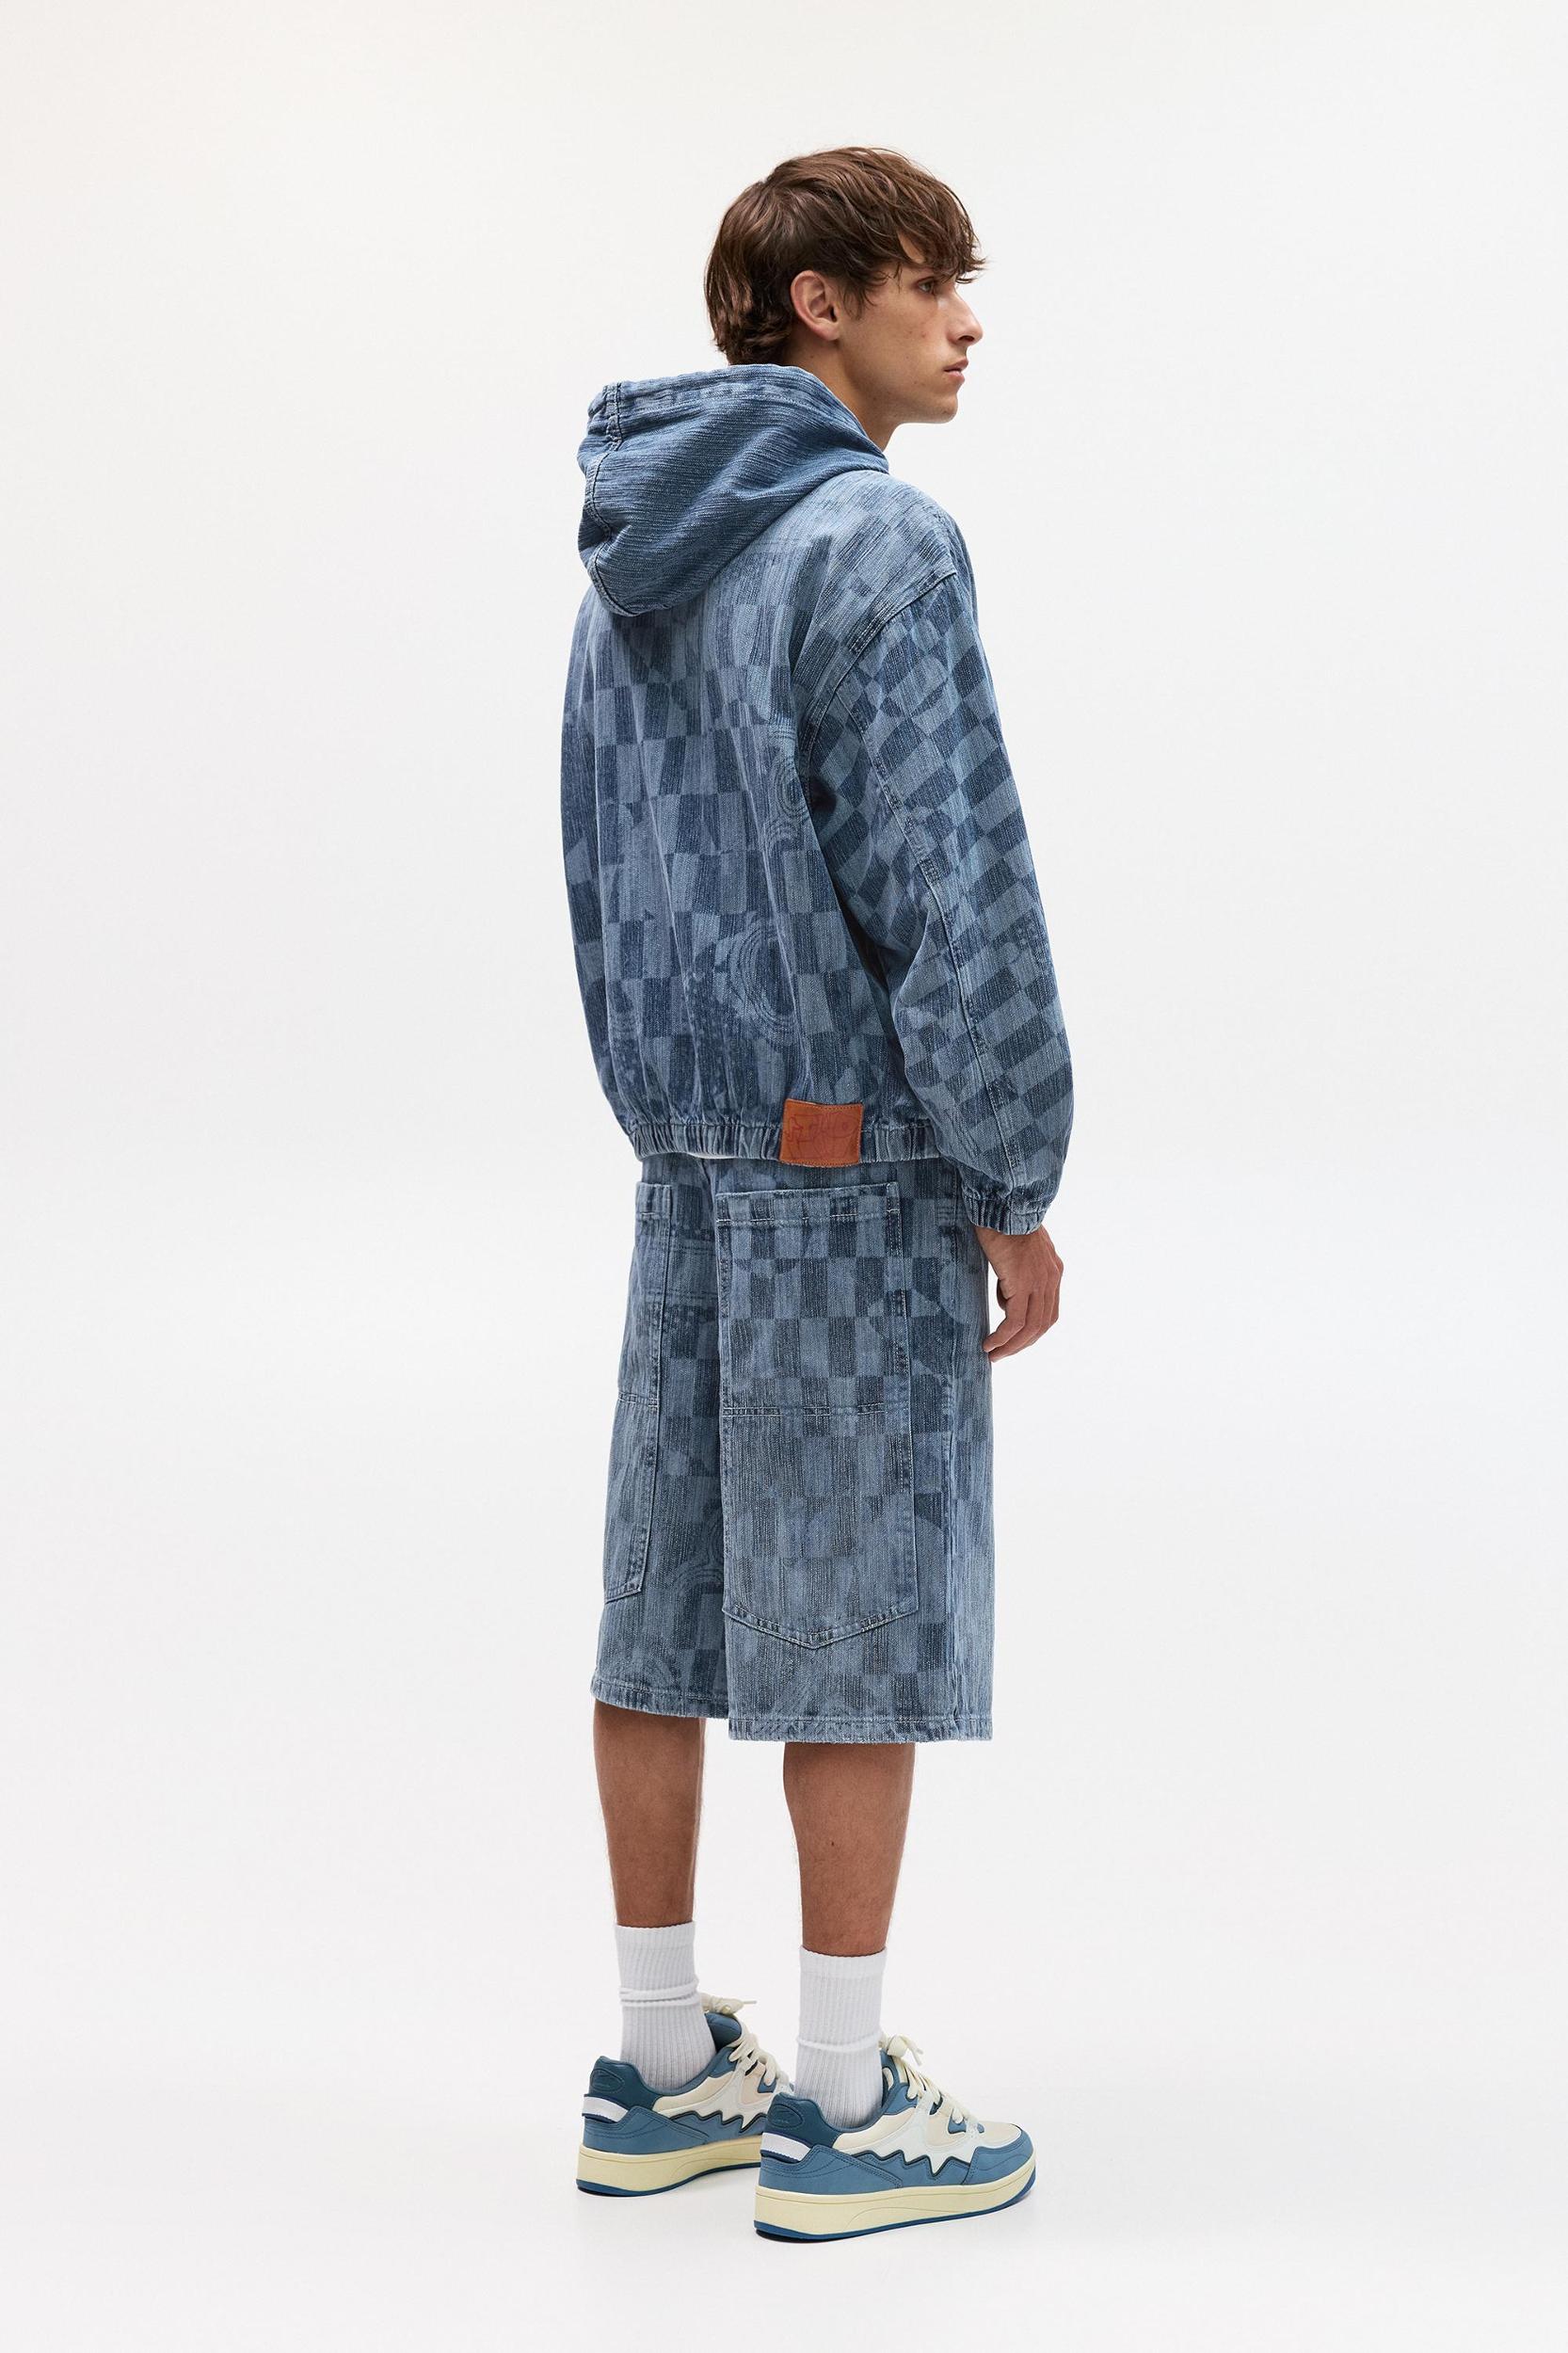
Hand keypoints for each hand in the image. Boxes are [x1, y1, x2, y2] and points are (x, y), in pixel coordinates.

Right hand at [974, 1224, 1062, 1359]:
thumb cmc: (1003, 1220)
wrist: (1004, 1204)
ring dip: (1011, 1346)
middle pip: (1042, 1324)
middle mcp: (1051, 1278)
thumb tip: (1007, 1294)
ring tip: (993, 1355)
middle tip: (1002, 1354)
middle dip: (1022, 1344)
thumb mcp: (1017, 1249)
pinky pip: (1014, 1322)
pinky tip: (989, 1344)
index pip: (1048, 1311)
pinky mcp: (1023, 1284)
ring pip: (1029, 1328)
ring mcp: (1040, 1282)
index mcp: (1053, 1270)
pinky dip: (1003, 1338)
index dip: (1032, 1330)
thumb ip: (1018, 1271)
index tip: (1014, 1340)